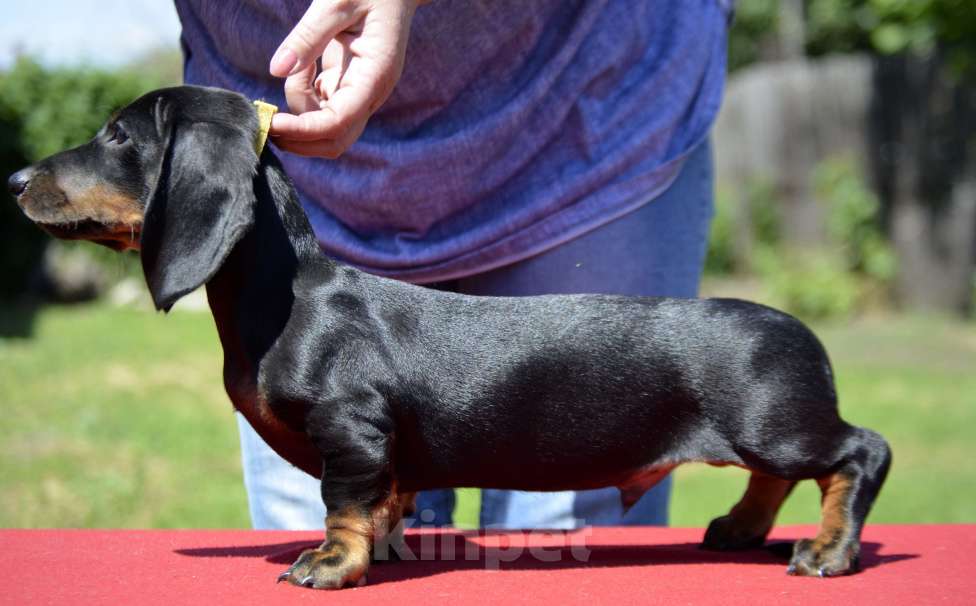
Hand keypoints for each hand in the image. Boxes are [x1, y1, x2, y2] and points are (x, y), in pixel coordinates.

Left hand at [268, 0, 423, 157]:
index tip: (272, 122)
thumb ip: (308, 36)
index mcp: (373, 78)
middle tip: (267, 120)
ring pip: (323, 126)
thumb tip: (277, 69)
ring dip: (298, 109)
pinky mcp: (347, 88)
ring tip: (297, 65)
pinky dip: (302, 95)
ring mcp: (359, 94)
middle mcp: (369, 94)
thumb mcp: (337, 2)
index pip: (338, 123)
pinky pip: (320, 108)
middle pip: (335, 141)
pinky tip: (304, 67)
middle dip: (300, 138)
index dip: (304, 130)